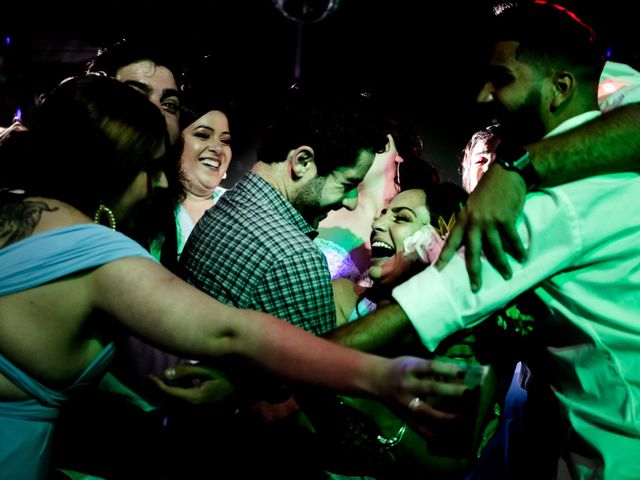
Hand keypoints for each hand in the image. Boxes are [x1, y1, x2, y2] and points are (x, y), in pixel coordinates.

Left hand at [148, 364, 236, 404]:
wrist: (248, 388)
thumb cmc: (230, 374)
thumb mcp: (208, 369)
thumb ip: (187, 371)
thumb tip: (166, 374)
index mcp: (194, 397)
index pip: (168, 393)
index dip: (156, 385)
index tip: (148, 376)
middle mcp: (195, 408)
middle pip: (170, 402)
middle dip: (160, 391)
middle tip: (152, 379)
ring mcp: (201, 410)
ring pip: (177, 405)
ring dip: (169, 394)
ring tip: (166, 381)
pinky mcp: (205, 409)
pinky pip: (187, 405)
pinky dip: (180, 396)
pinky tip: (183, 385)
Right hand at [384, 356, 469, 436]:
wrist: (376, 379)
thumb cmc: (400, 368)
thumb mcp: (413, 362)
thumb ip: (432, 370)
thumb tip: (458, 377)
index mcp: (409, 368)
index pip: (430, 367)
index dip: (447, 369)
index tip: (463, 371)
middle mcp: (407, 385)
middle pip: (431, 388)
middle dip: (451, 391)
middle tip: (468, 392)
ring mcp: (405, 403)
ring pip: (426, 412)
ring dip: (446, 415)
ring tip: (462, 417)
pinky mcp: (404, 416)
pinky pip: (421, 428)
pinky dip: (435, 433)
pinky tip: (448, 434)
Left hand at [435, 165, 526, 290]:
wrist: (506, 175)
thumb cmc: (490, 190)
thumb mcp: (473, 205)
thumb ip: (470, 221)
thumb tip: (471, 239)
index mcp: (464, 219)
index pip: (452, 241)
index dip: (445, 256)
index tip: (438, 270)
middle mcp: (474, 222)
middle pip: (472, 252)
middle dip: (474, 272)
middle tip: (475, 288)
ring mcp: (490, 221)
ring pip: (494, 249)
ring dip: (502, 264)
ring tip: (508, 276)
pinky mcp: (505, 219)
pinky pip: (512, 240)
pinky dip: (518, 250)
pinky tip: (523, 258)